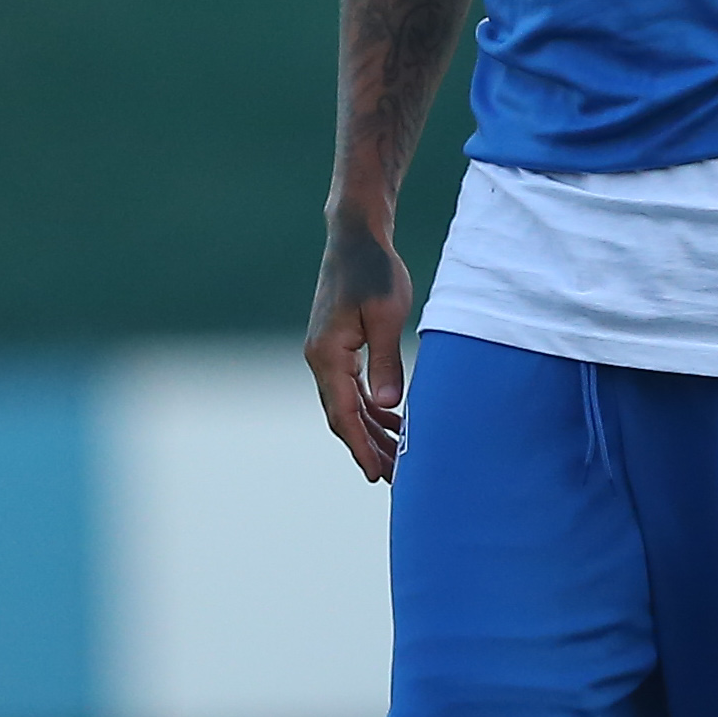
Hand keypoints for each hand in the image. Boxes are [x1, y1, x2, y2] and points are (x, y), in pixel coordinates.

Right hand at [303, 214, 415, 483]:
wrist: (356, 237)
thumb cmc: (374, 271)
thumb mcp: (386, 315)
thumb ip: (387, 362)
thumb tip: (389, 406)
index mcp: (326, 356)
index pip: (343, 414)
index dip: (360, 448)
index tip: (376, 476)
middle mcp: (320, 359)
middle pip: (342, 417)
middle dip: (367, 449)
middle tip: (395, 479)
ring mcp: (327, 354)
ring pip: (347, 406)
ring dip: (370, 433)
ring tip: (397, 459)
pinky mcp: (338, 347)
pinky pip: (353, 389)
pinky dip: (371, 409)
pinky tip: (394, 421)